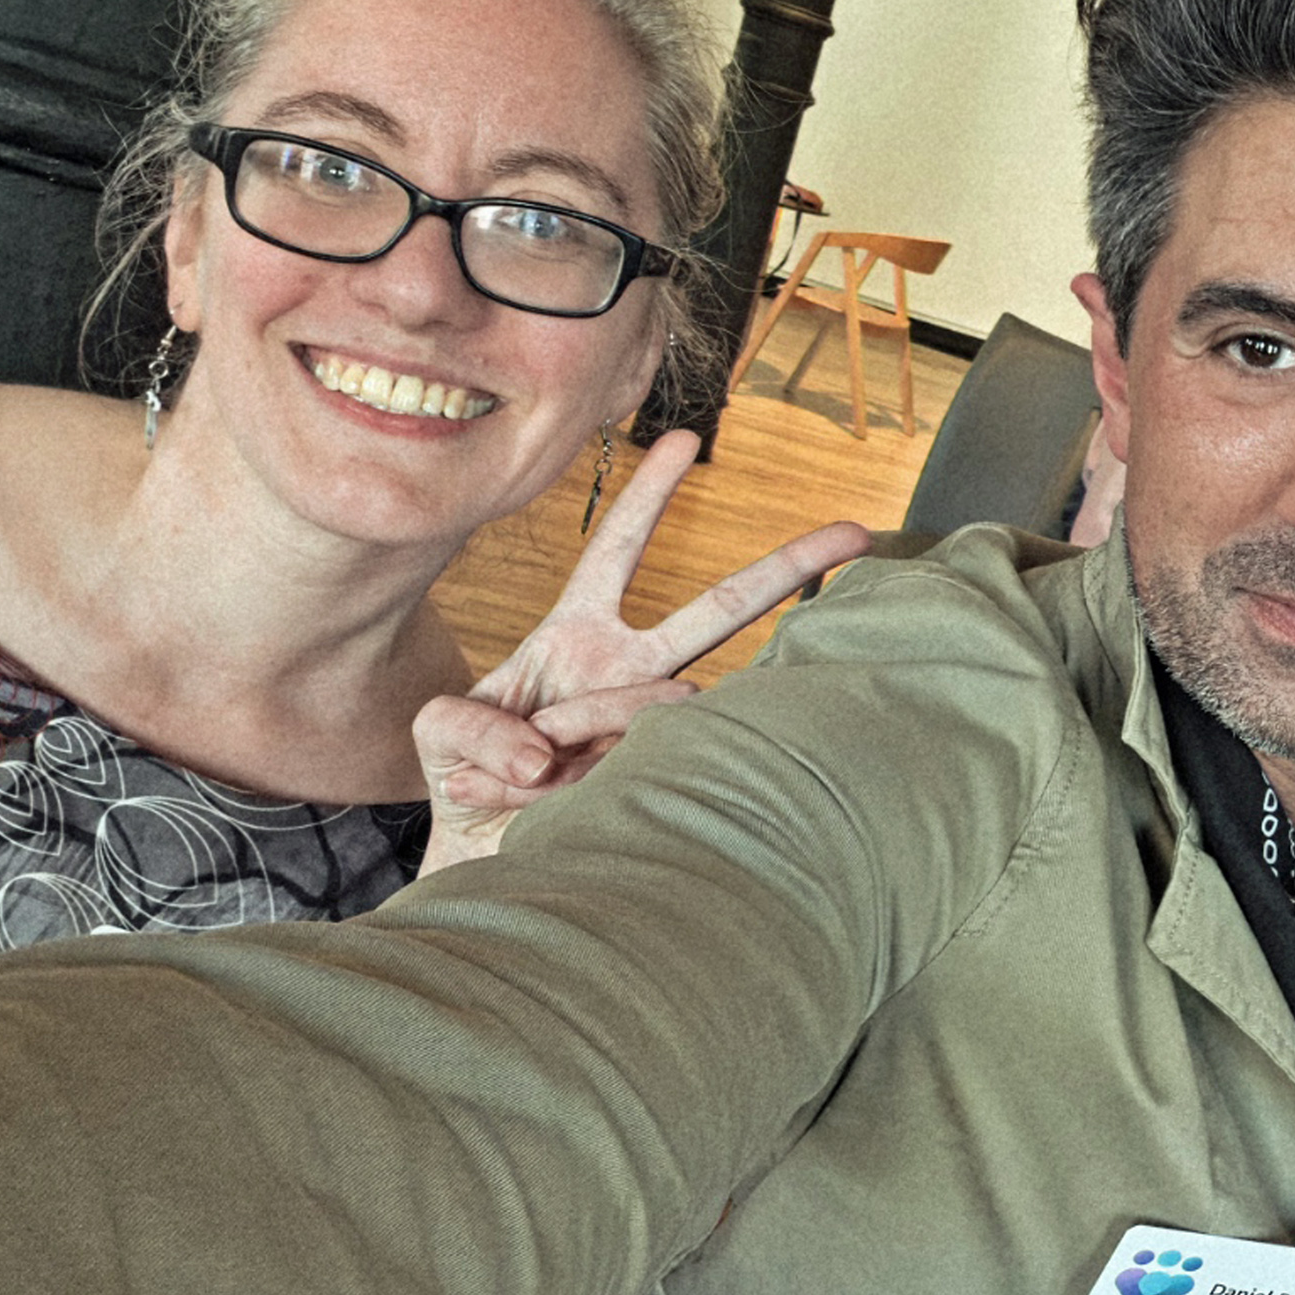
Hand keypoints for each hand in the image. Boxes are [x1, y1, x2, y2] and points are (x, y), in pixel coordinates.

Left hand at [417, 430, 875, 873]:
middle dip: (788, 565)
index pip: (617, 552)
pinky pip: (620, 773)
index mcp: (578, 636)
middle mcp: (630, 670)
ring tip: (509, 778)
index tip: (688, 438)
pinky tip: (524, 805)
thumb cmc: (464, 776)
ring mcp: (649, 724)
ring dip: (570, 741)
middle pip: (718, 608)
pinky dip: (553, 798)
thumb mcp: (439, 731)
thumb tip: (545, 753)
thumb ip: (476, 725)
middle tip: (855, 531)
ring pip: (656, 708)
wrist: (484, 856)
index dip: (648, 497)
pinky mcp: (654, 779)